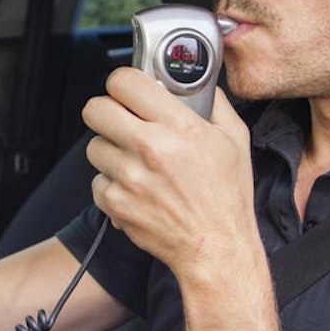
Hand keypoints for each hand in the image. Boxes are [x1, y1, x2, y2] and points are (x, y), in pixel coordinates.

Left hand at [83, 68, 258, 284]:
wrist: (215, 247)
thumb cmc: (227, 198)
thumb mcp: (235, 140)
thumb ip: (216, 105)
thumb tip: (201, 86)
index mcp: (179, 126)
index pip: (125, 82)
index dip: (124, 82)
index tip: (129, 90)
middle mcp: (150, 148)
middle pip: (95, 109)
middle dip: (107, 111)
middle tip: (123, 120)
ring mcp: (129, 177)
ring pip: (94, 146)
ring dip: (111, 149)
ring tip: (135, 160)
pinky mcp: (116, 203)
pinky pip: (97, 181)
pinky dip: (112, 184)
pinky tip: (135, 187)